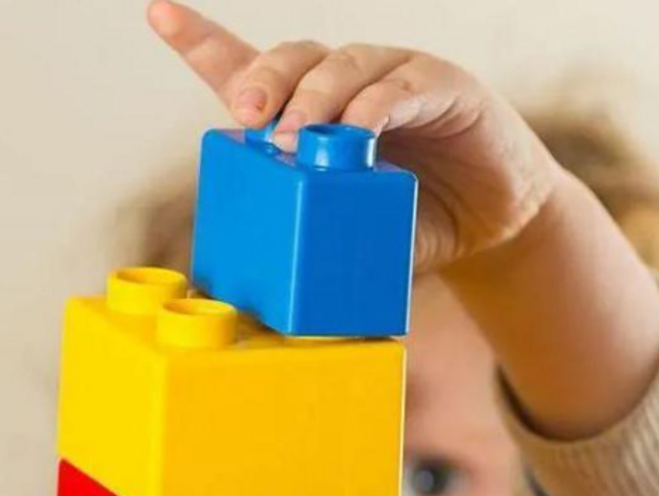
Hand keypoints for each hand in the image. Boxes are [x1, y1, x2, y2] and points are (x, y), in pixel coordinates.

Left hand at [147, 0, 562, 271]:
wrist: (497, 224)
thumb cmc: (416, 223)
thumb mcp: (356, 235)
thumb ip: (319, 244)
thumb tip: (265, 305)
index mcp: (316, 113)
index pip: (249, 67)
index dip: (204, 41)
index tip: (161, 15)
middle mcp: (349, 84)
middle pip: (291, 59)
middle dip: (262, 81)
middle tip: (247, 117)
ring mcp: (395, 77)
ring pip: (342, 65)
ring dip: (315, 97)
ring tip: (295, 139)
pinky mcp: (441, 86)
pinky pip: (402, 85)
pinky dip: (377, 105)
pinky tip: (362, 129)